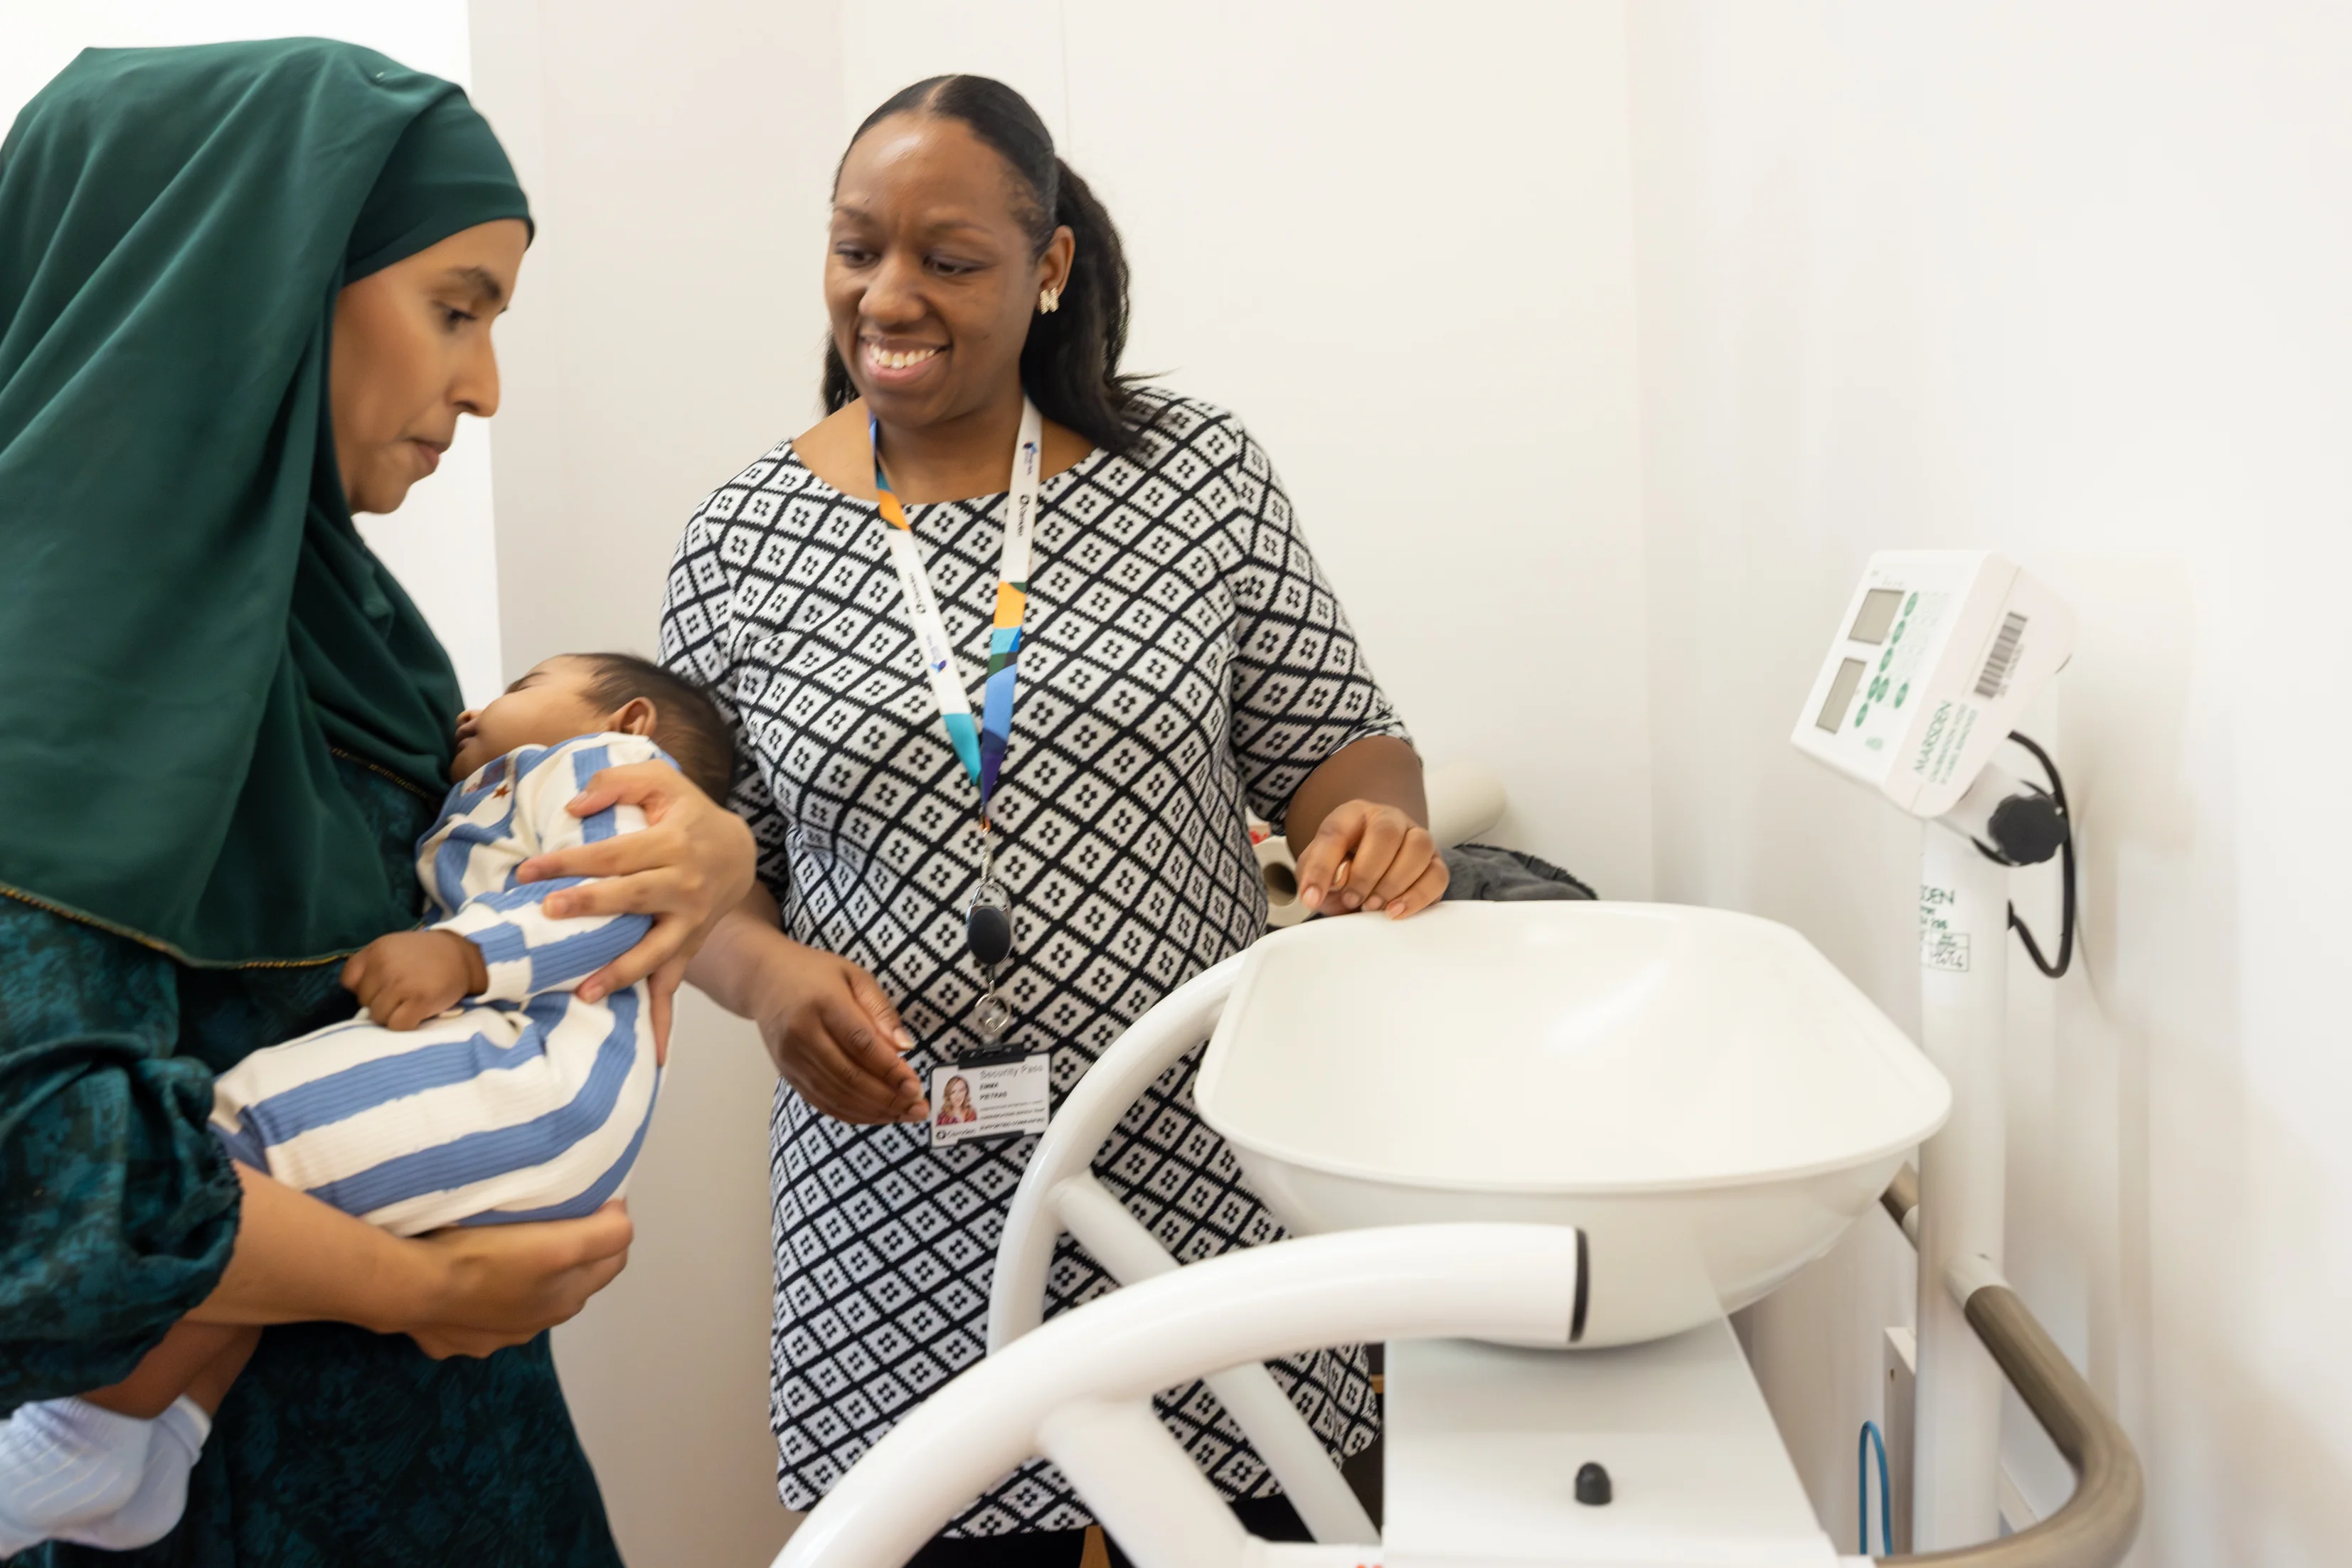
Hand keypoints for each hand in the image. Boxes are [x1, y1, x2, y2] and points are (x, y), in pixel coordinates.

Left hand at [341, 930, 486, 1029]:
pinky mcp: (420, 1001)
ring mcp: (403, 984)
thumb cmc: (426, 956)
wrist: (465, 955)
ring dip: (393, 1015)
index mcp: (377, 950)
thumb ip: (369, 964)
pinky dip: (406, 1024)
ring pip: (379, 1017)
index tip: (382, 986)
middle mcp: (386, 965)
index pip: (349, 982)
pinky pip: (397, 1026)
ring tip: (410, 1003)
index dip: (365, 987)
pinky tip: (418, 1013)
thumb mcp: (393, 948)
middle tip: (403, 993)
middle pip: (365, 1002)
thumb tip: (353, 994)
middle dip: (381, 1001)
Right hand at [401, 1202, 634, 1358]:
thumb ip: (605, 1232)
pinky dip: (479, 1298)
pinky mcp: (451, 1342)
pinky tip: (464, 1277)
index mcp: (565, 1299)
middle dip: (571, 1252)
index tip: (594, 1196)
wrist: (411, 1287)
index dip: (608, 1226)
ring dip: (524, 1279)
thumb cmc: (486, 1256)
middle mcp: (534, 1325)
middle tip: (553, 1216)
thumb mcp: (562, 1243)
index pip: (611, 1257)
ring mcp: (490, 1337)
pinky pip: (473, 1315)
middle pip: (568, 1281)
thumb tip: (619, 1216)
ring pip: (522, 1301)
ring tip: (506, 1246)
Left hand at [512, 760, 756, 1026]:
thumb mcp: (661, 783)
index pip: (614, 855)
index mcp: (673, 844)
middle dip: (591, 906)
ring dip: (621, 973)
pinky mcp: (689, 947)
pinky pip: (675, 986)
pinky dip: (664, 1020)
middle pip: (633, 898)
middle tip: (548, 913)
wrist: (737, 852)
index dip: (570, 862)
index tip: (528, 872)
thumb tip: (573, 807)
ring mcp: (690, 923)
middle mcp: (685, 886)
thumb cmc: (687, 814)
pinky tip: (654, 1054)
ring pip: (656, 952)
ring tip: (585, 992)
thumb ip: (616, 783)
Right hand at [754, 943, 926, 1124]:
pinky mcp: (786, 1072)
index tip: (916, 1086)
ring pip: (835, 1095)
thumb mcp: (855, 976)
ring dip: (872, 1111)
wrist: (763, 978)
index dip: (890, 1070)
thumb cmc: (816, 974)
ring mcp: (790, 1057)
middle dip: (887, 1098)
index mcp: (823, 1003)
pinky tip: (875, 1115)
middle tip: (918, 1108)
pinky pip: (820, 1101)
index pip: (861, 1044)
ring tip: (903, 1116)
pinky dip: (850, 1113)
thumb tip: (905, 1048)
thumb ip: (881, 1010)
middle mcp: (802, 1033)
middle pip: (849, 1076)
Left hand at [1294, 799, 1448, 918]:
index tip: (1312, 898)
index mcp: (1352, 815)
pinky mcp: (1436, 864)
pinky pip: (1437, 875)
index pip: (1335, 832)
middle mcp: (1389, 819)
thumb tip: (1329, 885)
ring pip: (1419, 848)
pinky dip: (1417, 896)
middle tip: (1351, 900)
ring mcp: (1417, 838)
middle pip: (1386, 832)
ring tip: (1372, 907)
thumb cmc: (1341, 871)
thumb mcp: (1316, 870)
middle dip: (1366, 873)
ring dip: (1393, 883)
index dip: (1322, 867)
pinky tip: (1395, 911)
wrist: (1368, 878)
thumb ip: (1315, 873)